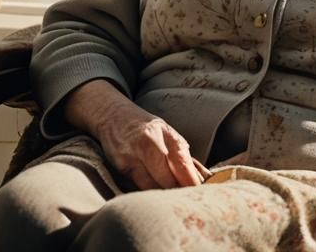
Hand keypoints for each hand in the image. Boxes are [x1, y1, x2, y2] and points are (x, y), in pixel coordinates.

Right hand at [64, 79, 208, 189]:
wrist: (113, 116)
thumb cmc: (145, 126)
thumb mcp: (167, 132)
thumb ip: (182, 154)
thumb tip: (202, 176)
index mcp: (163, 133)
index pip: (180, 162)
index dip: (190, 181)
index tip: (199, 193)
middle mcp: (146, 144)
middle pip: (166, 178)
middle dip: (178, 191)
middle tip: (187, 200)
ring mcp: (131, 158)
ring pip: (151, 187)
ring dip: (163, 196)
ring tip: (172, 200)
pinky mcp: (120, 169)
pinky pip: (138, 187)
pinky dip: (149, 194)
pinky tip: (156, 197)